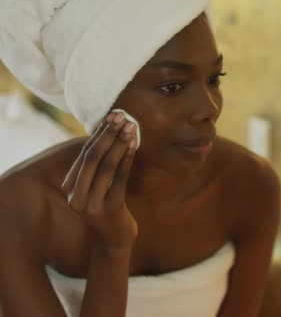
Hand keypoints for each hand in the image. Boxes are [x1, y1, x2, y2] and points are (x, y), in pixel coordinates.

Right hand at [61, 111, 138, 250]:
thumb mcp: (99, 187)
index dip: (99, 133)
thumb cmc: (110, 207)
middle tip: (123, 117)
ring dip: (119, 144)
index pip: (85, 154)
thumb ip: (99, 167)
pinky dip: (126, 160)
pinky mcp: (109, 209)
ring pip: (106, 167)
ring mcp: (92, 204)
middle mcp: (77, 196)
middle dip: (109, 134)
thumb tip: (108, 133)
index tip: (112, 116)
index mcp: (71, 188)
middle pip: (93, 157)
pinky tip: (134, 146)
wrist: (115, 240)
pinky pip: (119, 180)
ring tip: (131, 128)